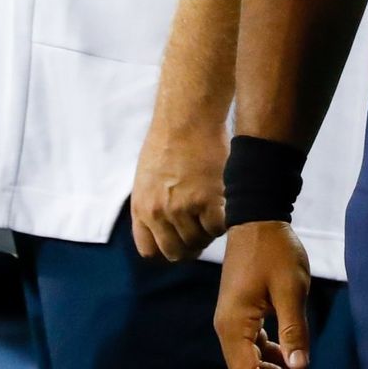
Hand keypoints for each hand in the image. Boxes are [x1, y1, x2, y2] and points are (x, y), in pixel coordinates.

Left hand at [130, 118, 227, 261]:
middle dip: (192, 245)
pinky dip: (225, 222)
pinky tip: (226, 206)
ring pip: (201, 240)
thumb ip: (153, 204)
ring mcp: (182, 208)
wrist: (186, 117)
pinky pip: (218, 228)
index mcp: (141, 208)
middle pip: (177, 251)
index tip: (182, 240)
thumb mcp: (147, 177)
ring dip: (210, 231)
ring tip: (217, 211)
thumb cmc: (170, 139)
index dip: (169, 248)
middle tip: (205, 228)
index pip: (151, 251)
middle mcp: (158, 212)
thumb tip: (166, 227)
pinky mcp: (207, 199)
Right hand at [215, 221, 313, 368]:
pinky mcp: (240, 312)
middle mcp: (227, 328)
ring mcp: (232, 320)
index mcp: (234, 325)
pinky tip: (290, 356)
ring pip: (249, 359)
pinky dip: (270, 354)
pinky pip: (252, 344)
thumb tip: (299, 366)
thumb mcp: (291, 289)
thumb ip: (294, 330)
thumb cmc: (275, 249)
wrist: (258, 217)